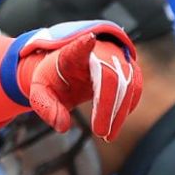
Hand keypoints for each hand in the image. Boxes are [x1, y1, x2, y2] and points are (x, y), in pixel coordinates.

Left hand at [19, 20, 142, 140]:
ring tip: (107, 135)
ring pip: (127, 81)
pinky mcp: (126, 66)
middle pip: (109, 74)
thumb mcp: (40, 92)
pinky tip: (116, 123)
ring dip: (119, 111)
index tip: (89, 39)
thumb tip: (63, 127)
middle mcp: (96, 51)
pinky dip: (128, 105)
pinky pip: (135, 84)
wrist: (64, 70)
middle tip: (100, 132)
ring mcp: (114, 56)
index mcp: (70, 53)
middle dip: (107, 106)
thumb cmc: (53, 79)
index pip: (77, 47)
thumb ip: (47, 108)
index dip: (83, 44)